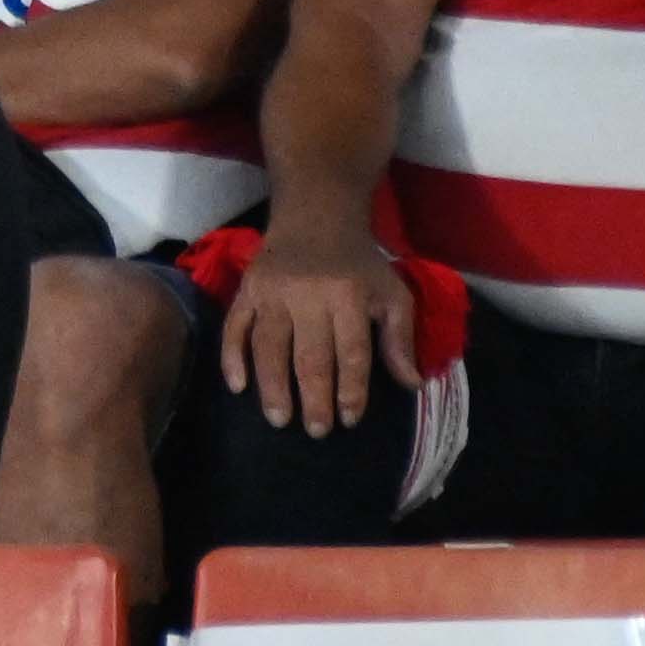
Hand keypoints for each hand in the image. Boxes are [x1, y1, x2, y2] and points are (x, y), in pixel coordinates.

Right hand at [225, 211, 407, 439]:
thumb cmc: (358, 262)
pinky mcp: (247, 289)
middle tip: (317, 431)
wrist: (315, 215)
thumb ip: (400, 338)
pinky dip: (232, 357)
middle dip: (314, 399)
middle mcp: (307, 294)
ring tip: (280, 420)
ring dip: (273, 387)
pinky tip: (237, 386)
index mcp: (348, 295)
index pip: (351, 353)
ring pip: (269, 347)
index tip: (350, 419)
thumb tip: (412, 384)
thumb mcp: (391, 292)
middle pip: (310, 356)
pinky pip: (235, 326)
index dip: (351, 390)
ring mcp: (271, 292)